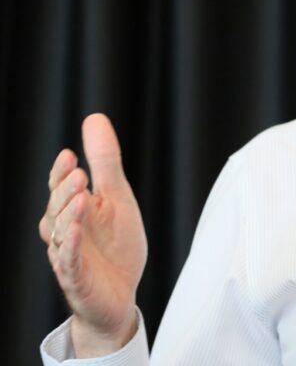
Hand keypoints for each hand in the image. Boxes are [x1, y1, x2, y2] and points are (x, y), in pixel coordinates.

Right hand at [39, 114, 146, 356]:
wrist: (120, 294)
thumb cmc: (115, 244)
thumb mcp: (116, 197)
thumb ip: (105, 162)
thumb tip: (94, 118)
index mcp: (73, 210)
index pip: (61, 188)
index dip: (61, 172)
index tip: (69, 153)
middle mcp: (66, 231)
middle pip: (58, 208)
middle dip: (66, 191)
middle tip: (79, 173)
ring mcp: (69, 256)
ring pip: (62, 234)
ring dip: (69, 215)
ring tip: (82, 196)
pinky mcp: (78, 280)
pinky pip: (70, 263)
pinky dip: (72, 247)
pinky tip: (77, 231)